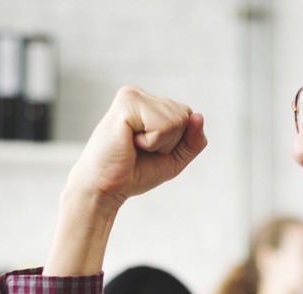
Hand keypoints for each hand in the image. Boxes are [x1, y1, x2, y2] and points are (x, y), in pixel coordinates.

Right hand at [45, 86, 207, 276]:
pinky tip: (130, 143)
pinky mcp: (127, 103)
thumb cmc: (133, 173)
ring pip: (177, 120)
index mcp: (148, 103)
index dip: (176, 142)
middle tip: (139, 150)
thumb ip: (192, 140)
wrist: (104, 188)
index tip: (148, 150)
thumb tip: (199, 116)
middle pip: (185, 116)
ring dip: (160, 143)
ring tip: (134, 146)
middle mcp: (139, 94)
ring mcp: (132, 95)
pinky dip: (152, 142)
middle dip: (169, 142)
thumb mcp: (173, 159)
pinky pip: (164, 125)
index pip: (188, 116)